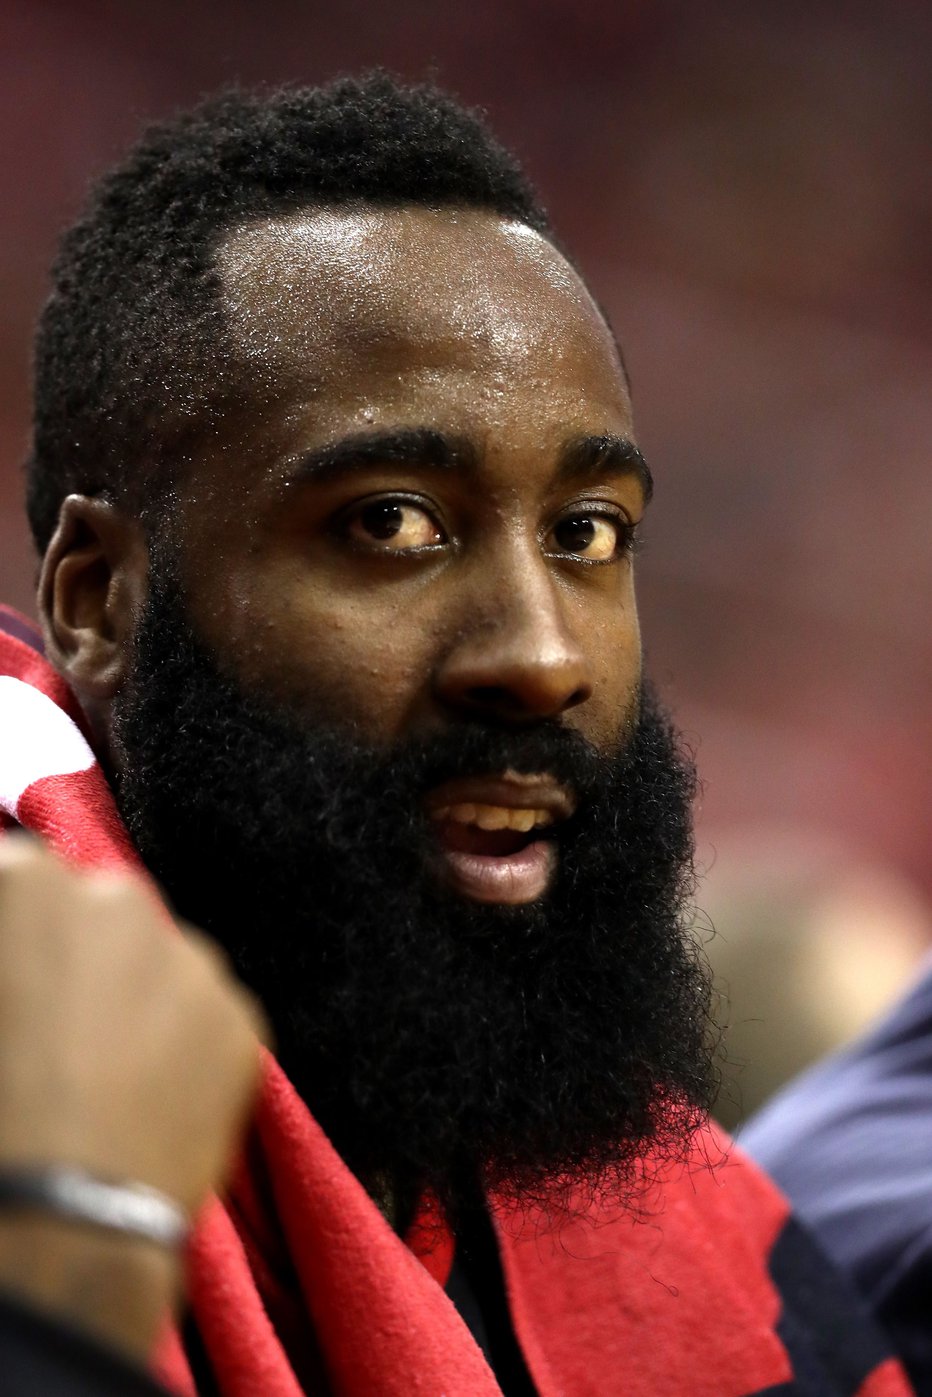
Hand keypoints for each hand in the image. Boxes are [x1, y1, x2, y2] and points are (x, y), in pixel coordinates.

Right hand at [0, 836, 266, 1361]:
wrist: (60, 1222)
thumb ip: (12, 954)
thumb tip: (23, 970)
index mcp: (32, 887)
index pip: (24, 878)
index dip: (21, 933)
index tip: (22, 979)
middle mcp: (120, 902)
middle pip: (102, 915)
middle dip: (85, 957)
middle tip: (61, 1031)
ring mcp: (194, 958)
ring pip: (163, 966)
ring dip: (142, 998)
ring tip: (110, 1078)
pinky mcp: (243, 1017)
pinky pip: (209, 1018)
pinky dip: (188, 1048)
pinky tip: (154, 1103)